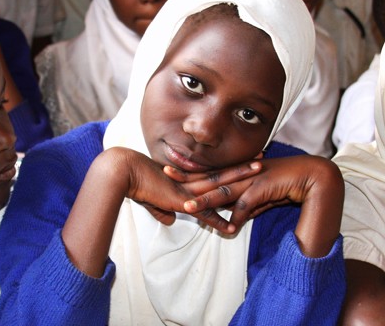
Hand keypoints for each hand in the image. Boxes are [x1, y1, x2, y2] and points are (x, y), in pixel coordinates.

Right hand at [117, 148, 261, 233]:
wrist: (123, 173)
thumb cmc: (133, 180)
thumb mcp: (151, 198)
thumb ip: (162, 209)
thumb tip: (170, 220)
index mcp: (184, 177)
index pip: (211, 171)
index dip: (228, 167)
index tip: (243, 160)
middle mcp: (189, 181)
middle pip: (222, 171)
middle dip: (242, 166)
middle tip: (262, 157)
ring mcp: (188, 190)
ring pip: (220, 184)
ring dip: (241, 180)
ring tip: (261, 172)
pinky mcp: (181, 201)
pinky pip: (204, 213)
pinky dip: (219, 221)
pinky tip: (233, 228)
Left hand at [170, 155, 342, 256]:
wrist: (312, 177)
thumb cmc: (286, 185)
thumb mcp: (261, 197)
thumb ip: (246, 207)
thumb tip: (232, 220)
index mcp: (239, 173)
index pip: (209, 172)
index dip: (190, 171)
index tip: (170, 168)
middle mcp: (242, 174)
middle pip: (210, 177)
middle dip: (188, 177)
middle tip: (166, 174)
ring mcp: (252, 179)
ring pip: (224, 191)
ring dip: (206, 200)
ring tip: (188, 207)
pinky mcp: (265, 187)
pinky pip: (248, 203)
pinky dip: (238, 215)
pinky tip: (229, 227)